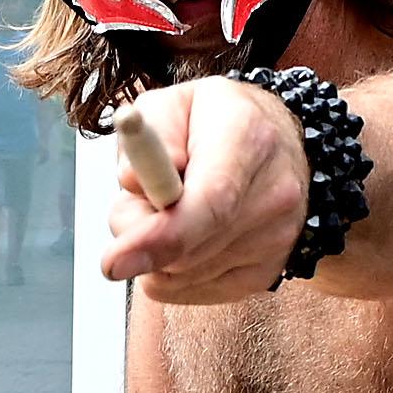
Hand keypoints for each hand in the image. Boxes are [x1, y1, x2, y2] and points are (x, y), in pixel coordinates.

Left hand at [100, 77, 306, 303]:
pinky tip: (187, 235)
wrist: (279, 144)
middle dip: (140, 235)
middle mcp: (274, 194)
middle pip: (187, 249)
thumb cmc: (216, 123)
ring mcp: (277, 240)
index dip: (157, 238)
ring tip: (172, 209)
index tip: (113, 261)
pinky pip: (193, 290)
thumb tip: (134, 182)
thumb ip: (149, 135)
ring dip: (156, 252)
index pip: (208, 204)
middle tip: (139, 202)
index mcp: (249, 139)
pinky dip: (173, 269)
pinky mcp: (267, 273)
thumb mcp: (172, 102)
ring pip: (182, 275)